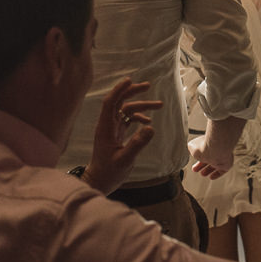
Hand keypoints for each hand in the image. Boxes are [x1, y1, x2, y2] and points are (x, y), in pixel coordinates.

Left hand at [83, 79, 161, 193]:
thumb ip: (137, 144)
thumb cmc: (109, 172)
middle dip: (133, 92)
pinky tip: (148, 122)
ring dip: (142, 106)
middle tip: (148, 86)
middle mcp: (108, 125)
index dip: (119, 90)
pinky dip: (139, 118)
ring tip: (159, 105)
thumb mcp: (124, 159)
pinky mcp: (117, 134)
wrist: (100, 181)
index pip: (110, 103)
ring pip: (126, 110)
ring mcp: (112, 129)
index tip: (130, 80)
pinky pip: (128, 120)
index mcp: (105, 128)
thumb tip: (151, 127)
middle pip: (119, 102)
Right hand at [188, 129, 233, 179]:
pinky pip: (222, 170)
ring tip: (202, 174)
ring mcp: (222, 156)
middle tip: (195, 169)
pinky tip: (211, 177)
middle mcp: (216, 149)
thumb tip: (192, 150)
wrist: (216, 147)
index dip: (197, 155)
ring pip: (215, 164)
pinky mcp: (227, 164)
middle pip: (209, 157)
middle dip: (202, 164)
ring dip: (208, 170)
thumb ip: (192, 148)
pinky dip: (217, 174)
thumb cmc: (204, 145)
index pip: (203, 150)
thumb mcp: (192, 146)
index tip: (193, 159)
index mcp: (208, 143)